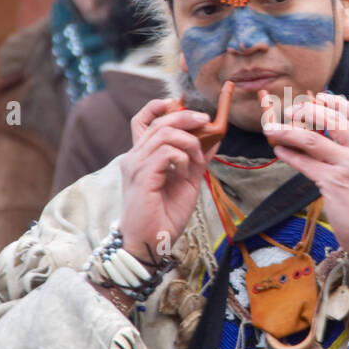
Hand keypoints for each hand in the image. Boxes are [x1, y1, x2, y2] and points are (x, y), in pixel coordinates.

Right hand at [118, 98, 218, 261]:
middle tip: (207, 121)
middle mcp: (134, 157)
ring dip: (189, 142)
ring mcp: (135, 166)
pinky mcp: (142, 177)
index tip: (179, 105)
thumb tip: (214, 138)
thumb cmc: (164, 216)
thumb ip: (196, 159)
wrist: (152, 244)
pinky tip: (187, 171)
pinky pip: (167, 152)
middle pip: (159, 121)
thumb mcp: (187, 181)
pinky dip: (183, 157)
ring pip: (164, 134)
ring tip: (197, 159)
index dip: (158, 106)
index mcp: (141, 157)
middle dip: (187, 117)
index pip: (141, 120)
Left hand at [261, 91, 348, 254]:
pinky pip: (306, 163)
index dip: (335, 102)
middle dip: (307, 111)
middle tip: (291, 110)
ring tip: (272, 129)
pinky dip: (290, 155)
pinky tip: (280, 151)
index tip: (319, 97)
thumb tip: (327, 134)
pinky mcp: (334, 183)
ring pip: (312, 140)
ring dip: (288, 131)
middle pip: (332, 120)